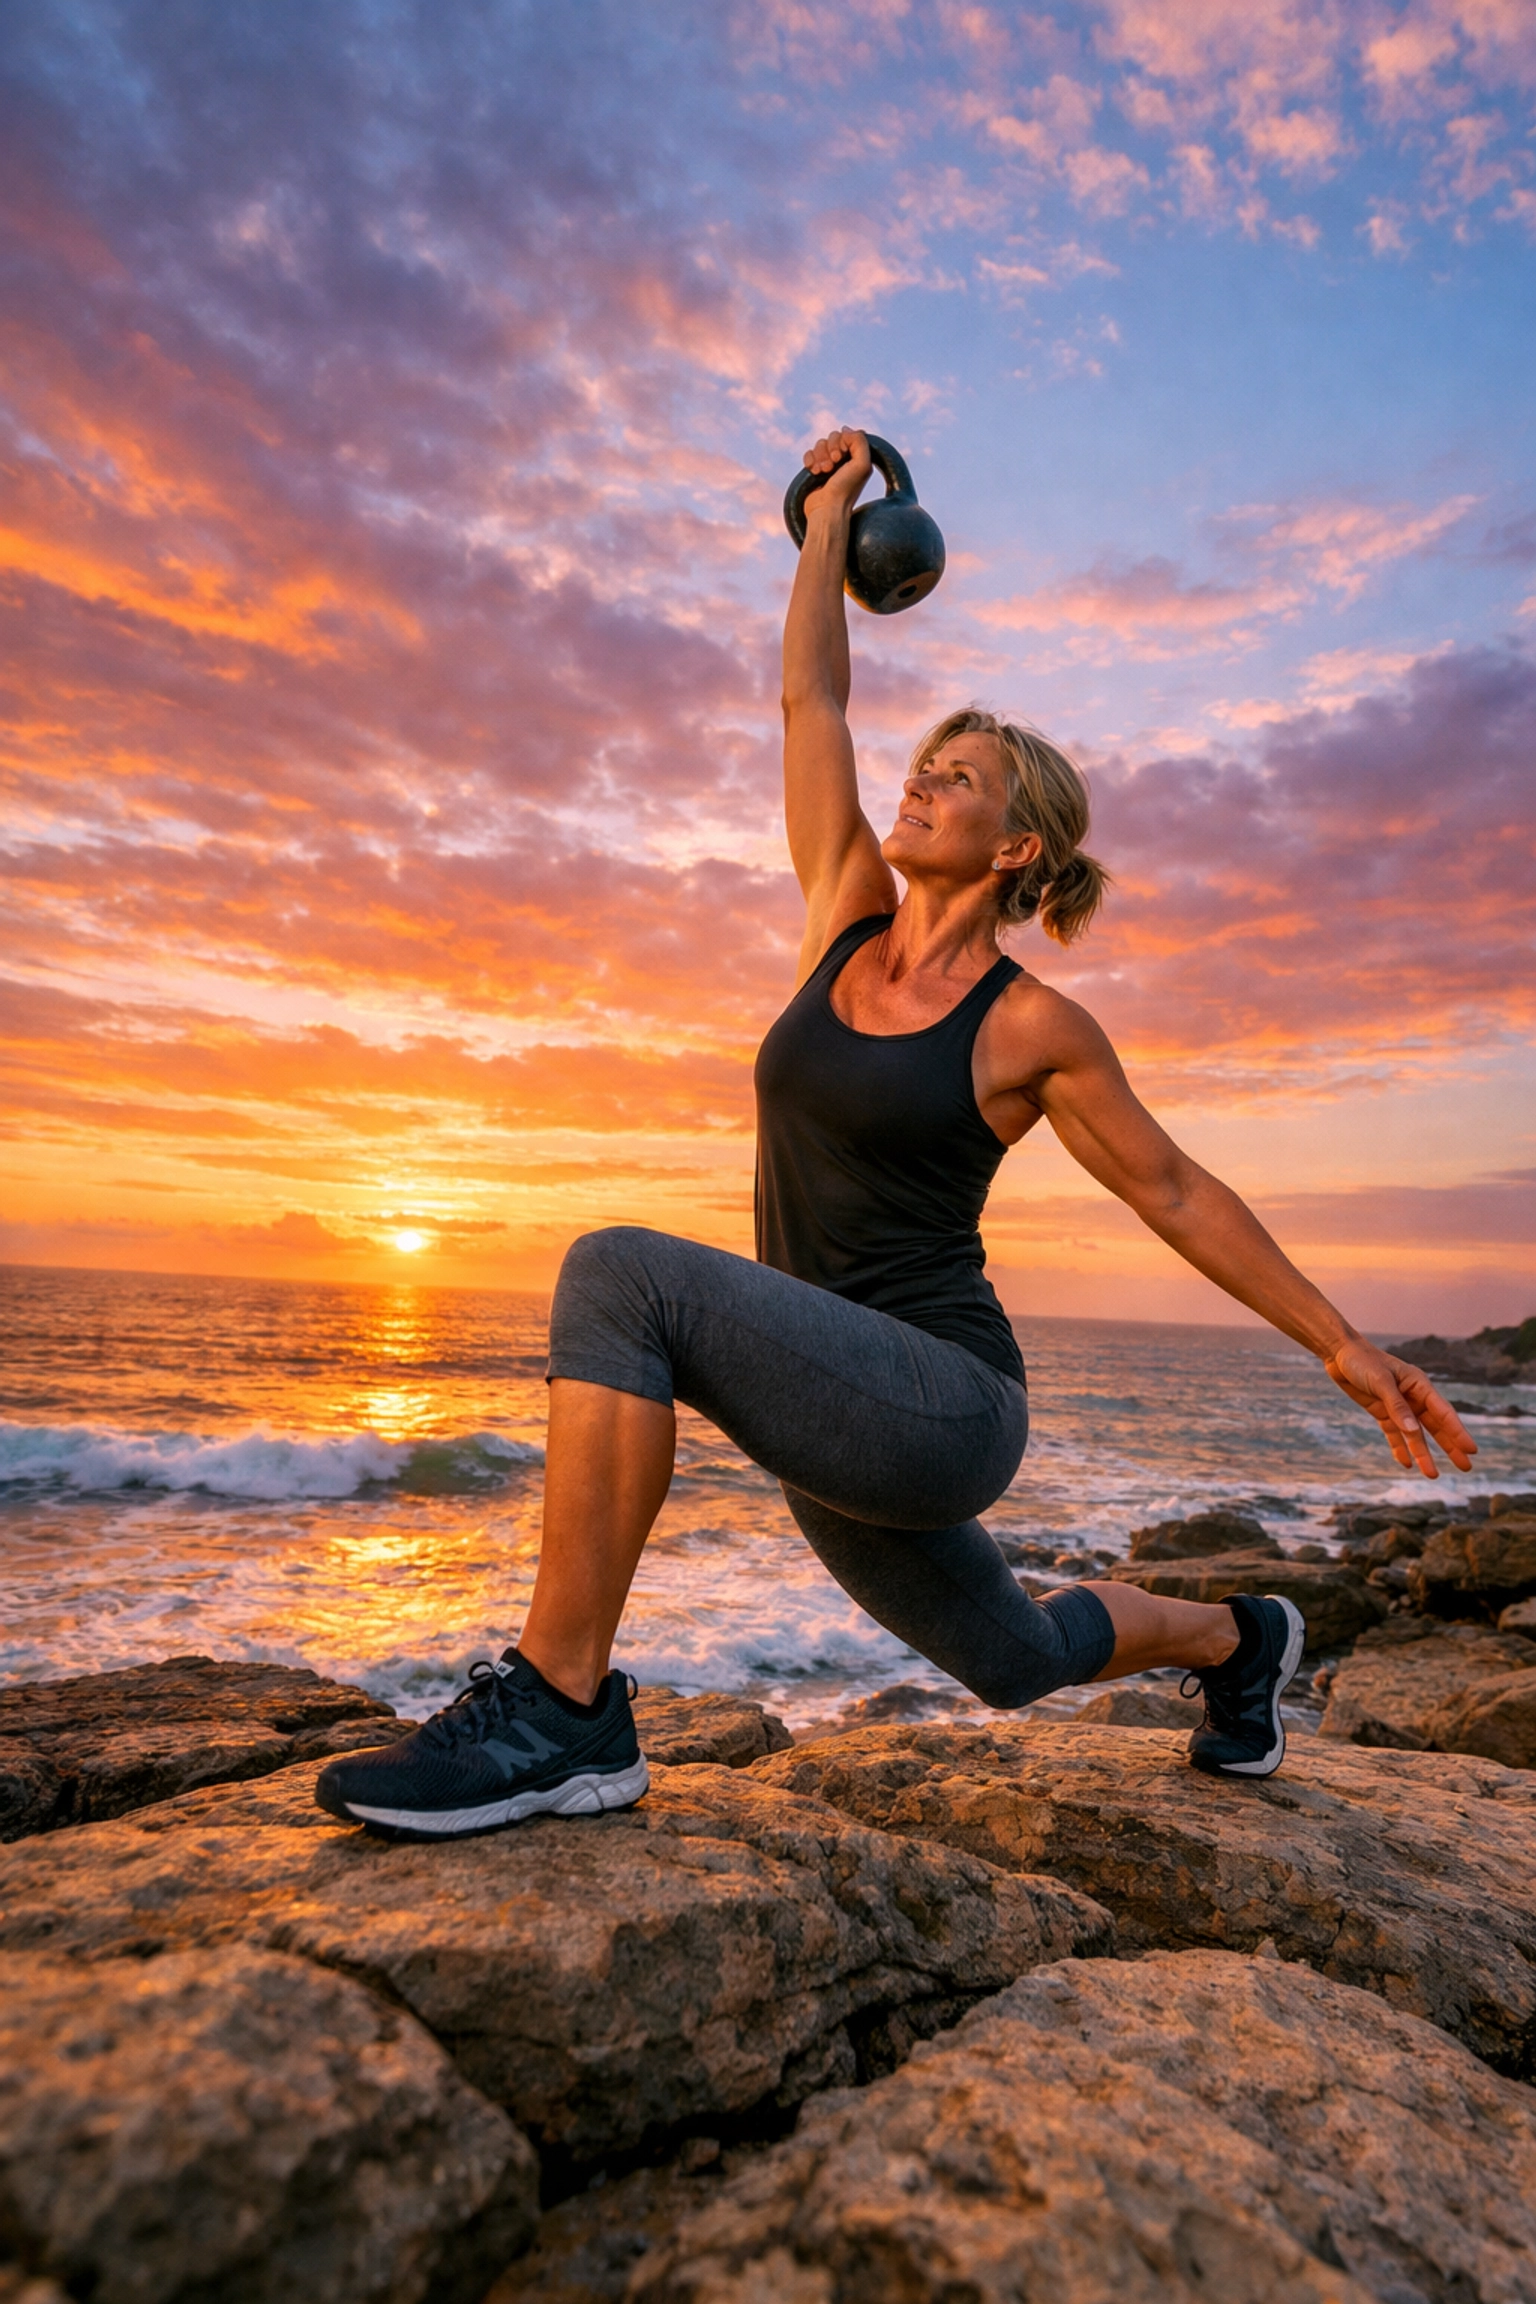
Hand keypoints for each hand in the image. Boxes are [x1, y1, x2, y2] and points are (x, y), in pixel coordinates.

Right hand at [801, 427, 872, 519]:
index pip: (847, 434)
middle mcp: (843, 459)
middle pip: (832, 437)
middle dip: (830, 449)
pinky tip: (813, 471)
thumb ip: (860, 441)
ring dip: (820, 456)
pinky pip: (809, 453)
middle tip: (833, 465)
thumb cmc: (846, 490)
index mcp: (856, 457)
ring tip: (823, 472)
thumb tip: (845, 429)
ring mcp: (828, 464)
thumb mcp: (862, 464)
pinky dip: (809, 460)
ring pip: (820, 444)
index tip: (842, 455)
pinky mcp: (814, 470)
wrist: (827, 509)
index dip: (842, 440)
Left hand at [1323, 1337, 1476, 1477]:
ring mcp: (1398, 1407)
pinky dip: (1399, 1448)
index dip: (1458, 1432)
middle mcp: (1413, 1397)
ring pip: (1415, 1435)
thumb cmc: (1362, 1361)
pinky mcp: (1382, 1412)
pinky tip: (1407, 1464)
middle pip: (1435, 1427)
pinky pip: (1394, 1434)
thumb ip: (1397, 1406)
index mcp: (1419, 1385)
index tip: (1471, 1450)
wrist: (1339, 1353)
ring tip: (1433, 1475)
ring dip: (1423, 1453)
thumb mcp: (1380, 1382)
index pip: (1443, 1413)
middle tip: (1466, 1467)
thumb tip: (1413, 1431)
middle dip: (1450, 1447)